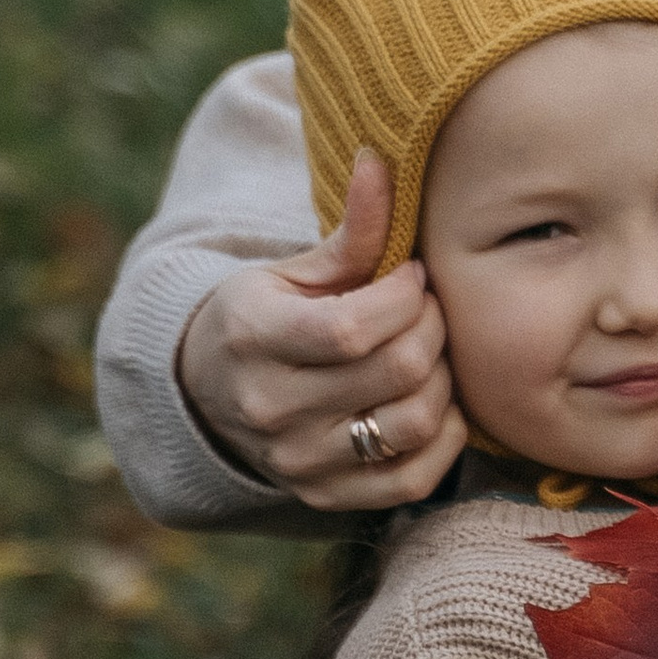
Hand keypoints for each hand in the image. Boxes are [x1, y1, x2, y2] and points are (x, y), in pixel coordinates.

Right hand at [173, 149, 464, 510]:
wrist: (214, 394)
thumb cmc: (268, 316)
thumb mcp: (294, 268)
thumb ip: (350, 229)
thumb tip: (379, 161)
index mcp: (253, 337)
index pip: (352, 328)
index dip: (404, 298)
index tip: (412, 276)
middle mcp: (269, 408)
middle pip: (396, 371)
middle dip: (432, 330)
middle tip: (428, 310)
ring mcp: (298, 461)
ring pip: (413, 424)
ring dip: (443, 380)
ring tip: (429, 352)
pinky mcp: (326, 497)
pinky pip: (414, 478)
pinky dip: (443, 438)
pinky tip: (433, 401)